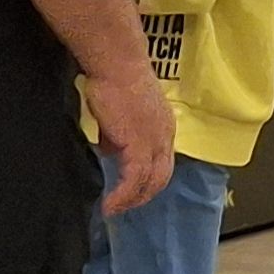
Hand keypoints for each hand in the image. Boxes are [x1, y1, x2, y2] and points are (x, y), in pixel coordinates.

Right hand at [88, 70, 176, 214]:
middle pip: (161, 176)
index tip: (132, 189)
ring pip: (149, 181)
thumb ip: (118, 134)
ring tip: (113, 209)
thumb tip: (109, 150)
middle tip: (124, 206)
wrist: (117, 64)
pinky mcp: (139, 145)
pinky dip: (122, 195)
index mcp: (163, 126)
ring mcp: (154, 141)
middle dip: (143, 195)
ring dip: (131, 200)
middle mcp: (165, 136)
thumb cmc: (114, 81)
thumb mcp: (120, 113)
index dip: (149, 178)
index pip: (162, 160)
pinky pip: (133, 179)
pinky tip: (109, 204)